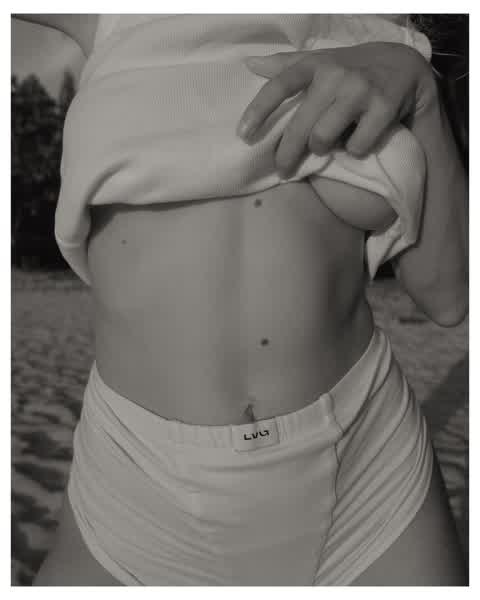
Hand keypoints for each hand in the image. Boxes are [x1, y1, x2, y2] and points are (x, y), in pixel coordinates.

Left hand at [237, 42, 437, 176]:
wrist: (405, 66)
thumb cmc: (352, 69)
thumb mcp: (320, 61)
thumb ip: (286, 65)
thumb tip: (249, 64)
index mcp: (315, 64)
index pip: (281, 84)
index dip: (259, 109)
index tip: (243, 133)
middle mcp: (335, 73)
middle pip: (301, 126)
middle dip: (288, 153)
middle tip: (283, 170)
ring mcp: (360, 89)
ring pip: (324, 138)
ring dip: (323, 147)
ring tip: (328, 144)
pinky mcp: (383, 106)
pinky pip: (356, 146)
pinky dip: (355, 150)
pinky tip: (359, 140)